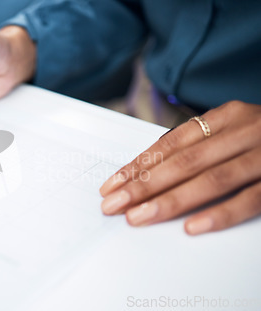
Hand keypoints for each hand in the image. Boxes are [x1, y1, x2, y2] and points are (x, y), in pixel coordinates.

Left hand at [99, 101, 260, 234]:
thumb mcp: (233, 129)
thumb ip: (199, 143)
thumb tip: (149, 165)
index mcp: (228, 116)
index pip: (171, 143)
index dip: (139, 165)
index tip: (112, 185)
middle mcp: (246, 130)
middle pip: (184, 162)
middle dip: (143, 185)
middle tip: (114, 204)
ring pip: (211, 179)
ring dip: (170, 201)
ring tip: (139, 217)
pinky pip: (251, 199)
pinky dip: (220, 213)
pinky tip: (192, 227)